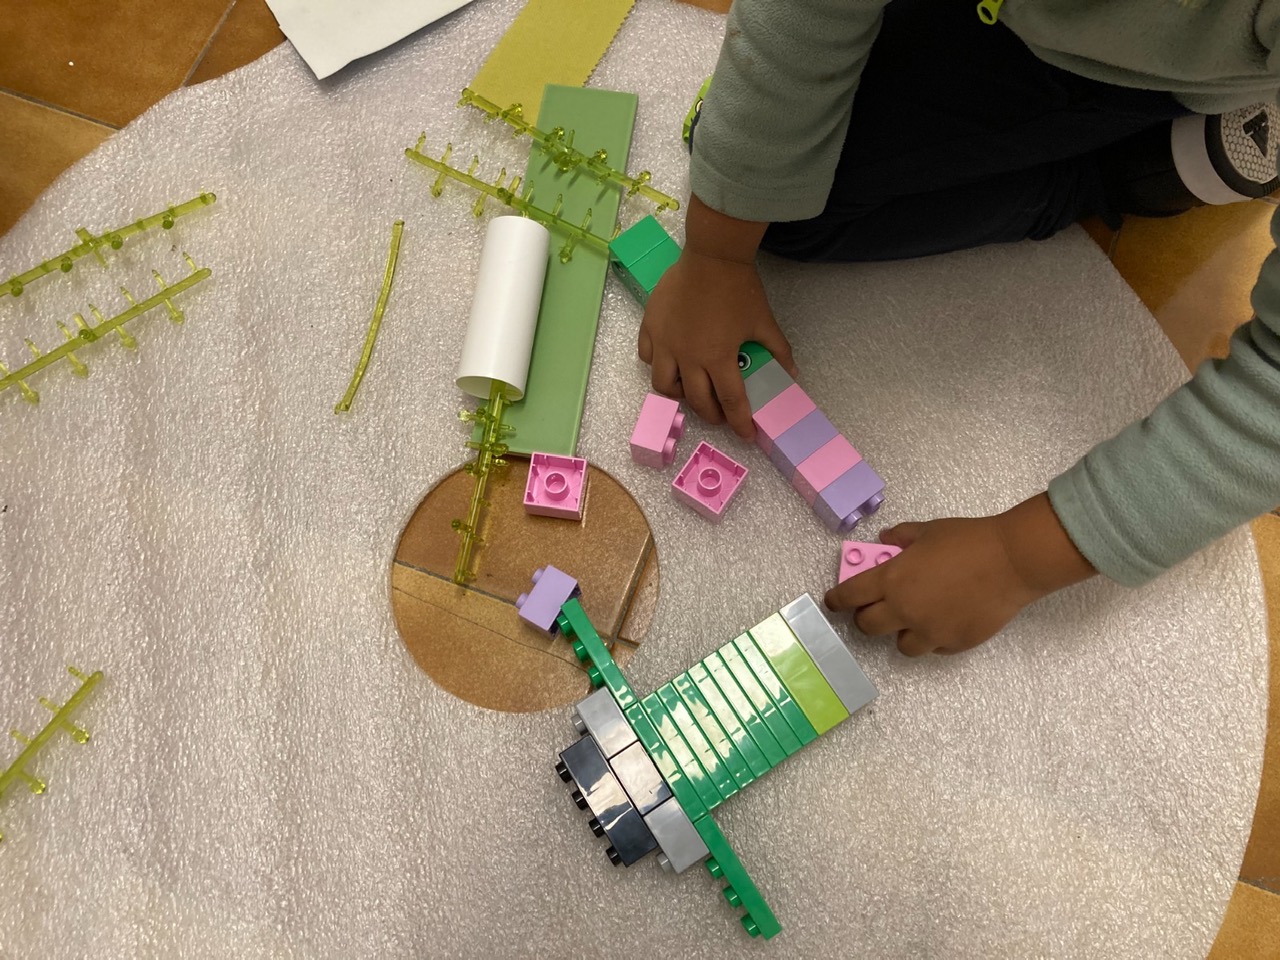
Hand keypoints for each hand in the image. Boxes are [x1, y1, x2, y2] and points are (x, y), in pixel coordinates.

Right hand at [636, 194, 796, 439]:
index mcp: (718, 358)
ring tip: (689, 390)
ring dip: (678, 395)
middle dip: (711, 414)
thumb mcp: (764, 321)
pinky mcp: (650, 327)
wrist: (712, 255)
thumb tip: (792, 374)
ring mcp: (665, 343)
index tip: (746, 435)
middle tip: (720, 414)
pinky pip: (646, 356)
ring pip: (663, 385)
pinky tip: (668, 361)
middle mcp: (688, 357)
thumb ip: (777, 350)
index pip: (730, 402)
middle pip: (696, 400)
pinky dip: (657, 364)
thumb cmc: (739, 288)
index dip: (739, 423)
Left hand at [824, 493, 1095, 655]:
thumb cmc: (968, 539)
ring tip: (914, 619)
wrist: (1011, 561)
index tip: (834, 602)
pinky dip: (932, 638)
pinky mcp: (954, 644)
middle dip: (866, 618)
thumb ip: (902, 537)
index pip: (850, 596)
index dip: (837, 600)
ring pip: (901, 646)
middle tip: (874, 609)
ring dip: (901, 633)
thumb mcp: (928, 530)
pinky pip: (933, 648)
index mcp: (892, 580)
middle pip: (868, 626)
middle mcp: (904, 610)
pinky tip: (944, 621)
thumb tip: (886, 540)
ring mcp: (929, 631)